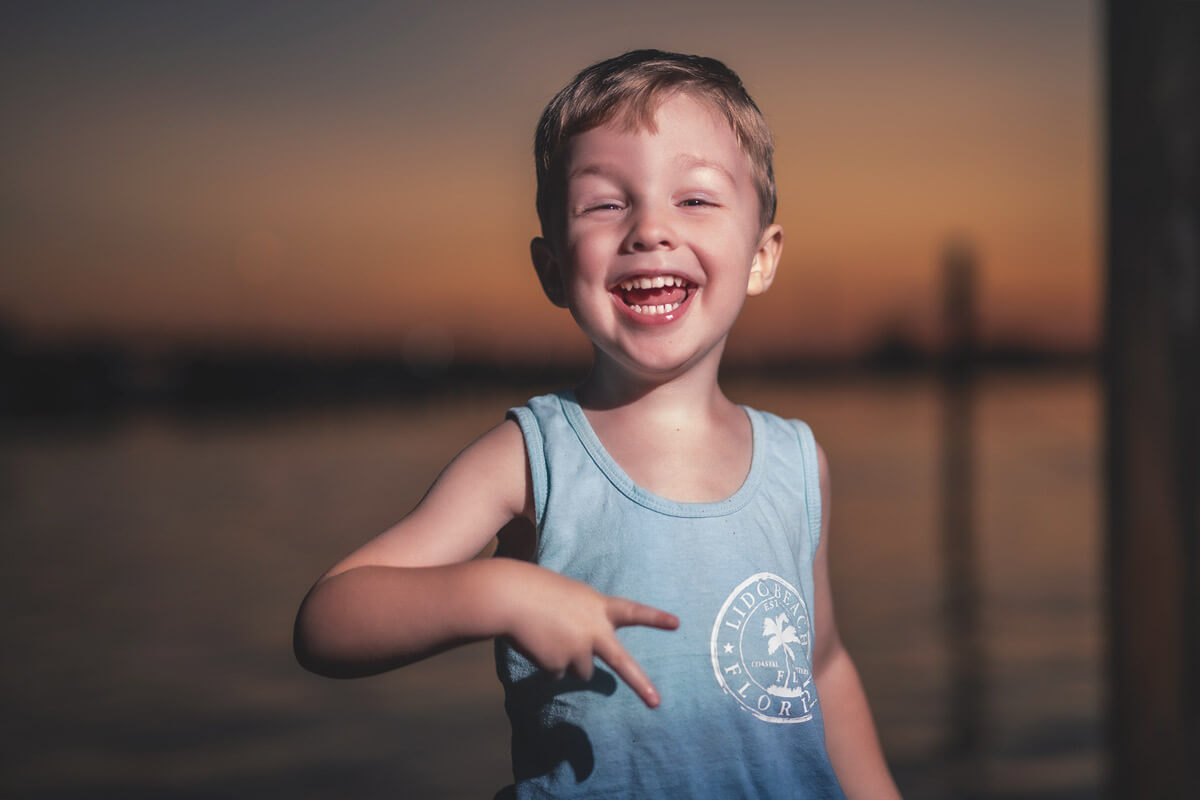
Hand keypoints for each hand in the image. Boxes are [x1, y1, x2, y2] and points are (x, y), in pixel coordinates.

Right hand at [492, 560, 678, 706]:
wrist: (510, 596)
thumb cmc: (535, 589)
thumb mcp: (569, 596)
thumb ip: (584, 620)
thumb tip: (581, 658)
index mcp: (598, 606)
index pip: (633, 611)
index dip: (655, 619)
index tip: (677, 624)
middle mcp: (594, 630)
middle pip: (622, 663)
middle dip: (640, 684)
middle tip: (656, 703)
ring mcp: (578, 650)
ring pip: (579, 671)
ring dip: (566, 661)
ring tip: (547, 636)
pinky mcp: (558, 664)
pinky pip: (555, 673)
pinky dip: (546, 663)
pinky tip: (535, 644)